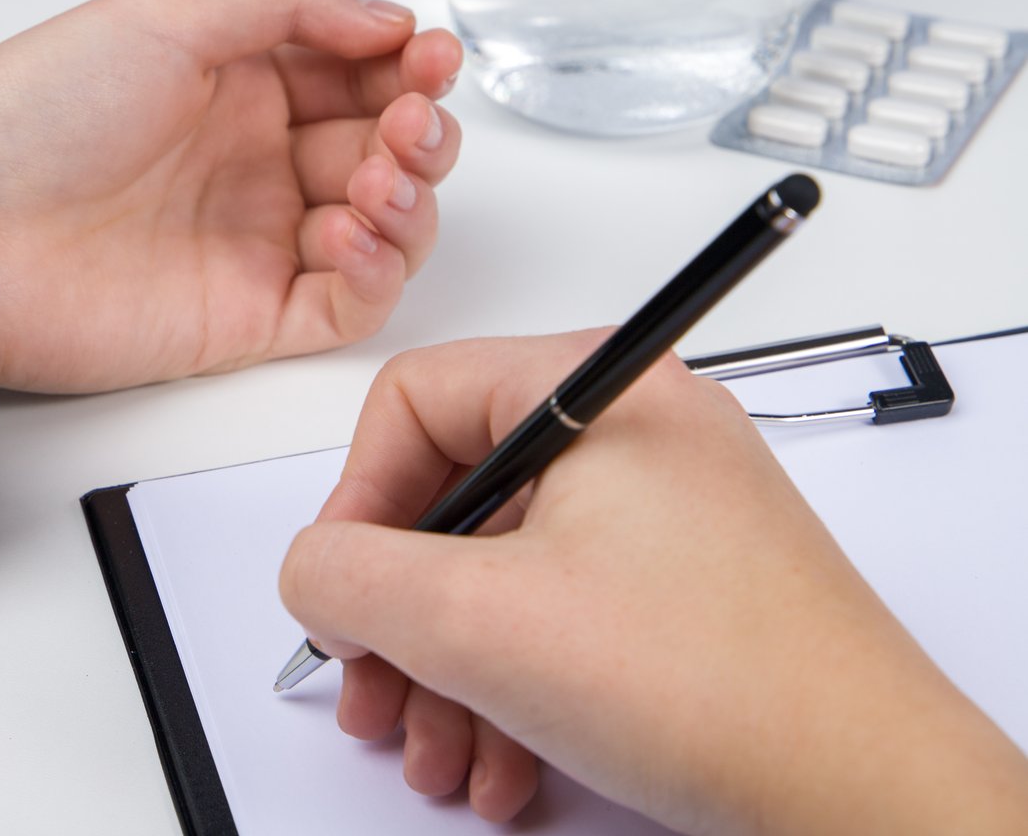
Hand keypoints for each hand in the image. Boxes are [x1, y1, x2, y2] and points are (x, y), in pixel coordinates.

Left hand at [0, 0, 461, 391]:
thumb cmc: (34, 114)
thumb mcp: (166, 13)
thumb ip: (288, 1)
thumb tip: (387, 17)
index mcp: (237, 84)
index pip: (360, 75)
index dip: (408, 67)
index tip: (428, 57)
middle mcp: (253, 163)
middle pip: (384, 151)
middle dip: (419, 132)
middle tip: (409, 121)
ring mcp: (254, 241)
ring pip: (384, 228)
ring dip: (410, 200)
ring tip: (378, 179)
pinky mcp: (248, 318)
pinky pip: (349, 305)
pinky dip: (377, 272)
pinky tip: (351, 234)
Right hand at [278, 333, 1027, 833]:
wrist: (869, 793)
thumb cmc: (713, 683)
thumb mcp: (476, 622)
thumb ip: (349, 577)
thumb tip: (313, 570)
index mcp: (595, 389)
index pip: (413, 402)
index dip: (355, 504)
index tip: (343, 595)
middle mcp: (631, 431)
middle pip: (452, 497)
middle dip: (400, 618)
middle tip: (376, 694)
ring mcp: (662, 508)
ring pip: (500, 570)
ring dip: (450, 672)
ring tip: (443, 754)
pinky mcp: (680, 580)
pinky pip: (560, 610)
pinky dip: (514, 686)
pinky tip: (505, 762)